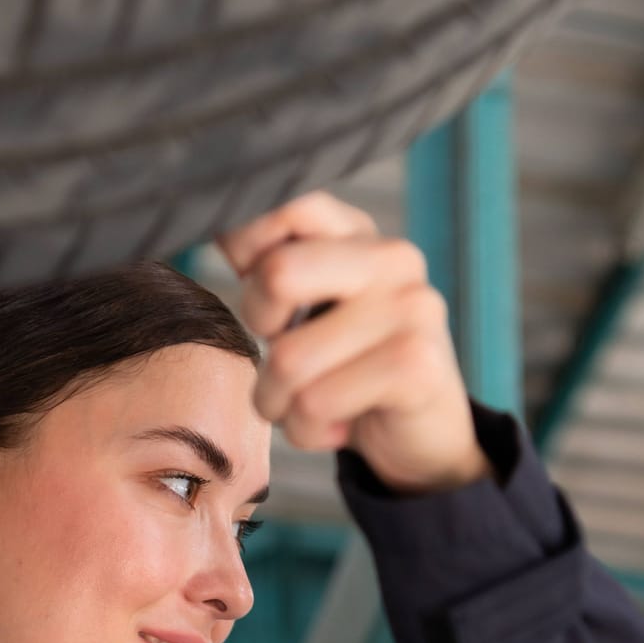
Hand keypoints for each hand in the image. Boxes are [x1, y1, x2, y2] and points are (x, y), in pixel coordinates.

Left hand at [213, 191, 491, 495]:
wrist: (422, 437)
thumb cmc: (349, 370)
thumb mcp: (306, 308)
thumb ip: (269, 264)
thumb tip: (221, 226)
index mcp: (360, 235)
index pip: (288, 206)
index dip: (248, 249)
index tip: (263, 296)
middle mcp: (393, 259)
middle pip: (279, 274)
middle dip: (261, 329)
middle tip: (281, 358)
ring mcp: (412, 309)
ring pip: (289, 359)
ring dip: (278, 401)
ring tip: (305, 408)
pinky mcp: (417, 366)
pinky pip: (316, 403)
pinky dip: (307, 430)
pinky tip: (334, 428)